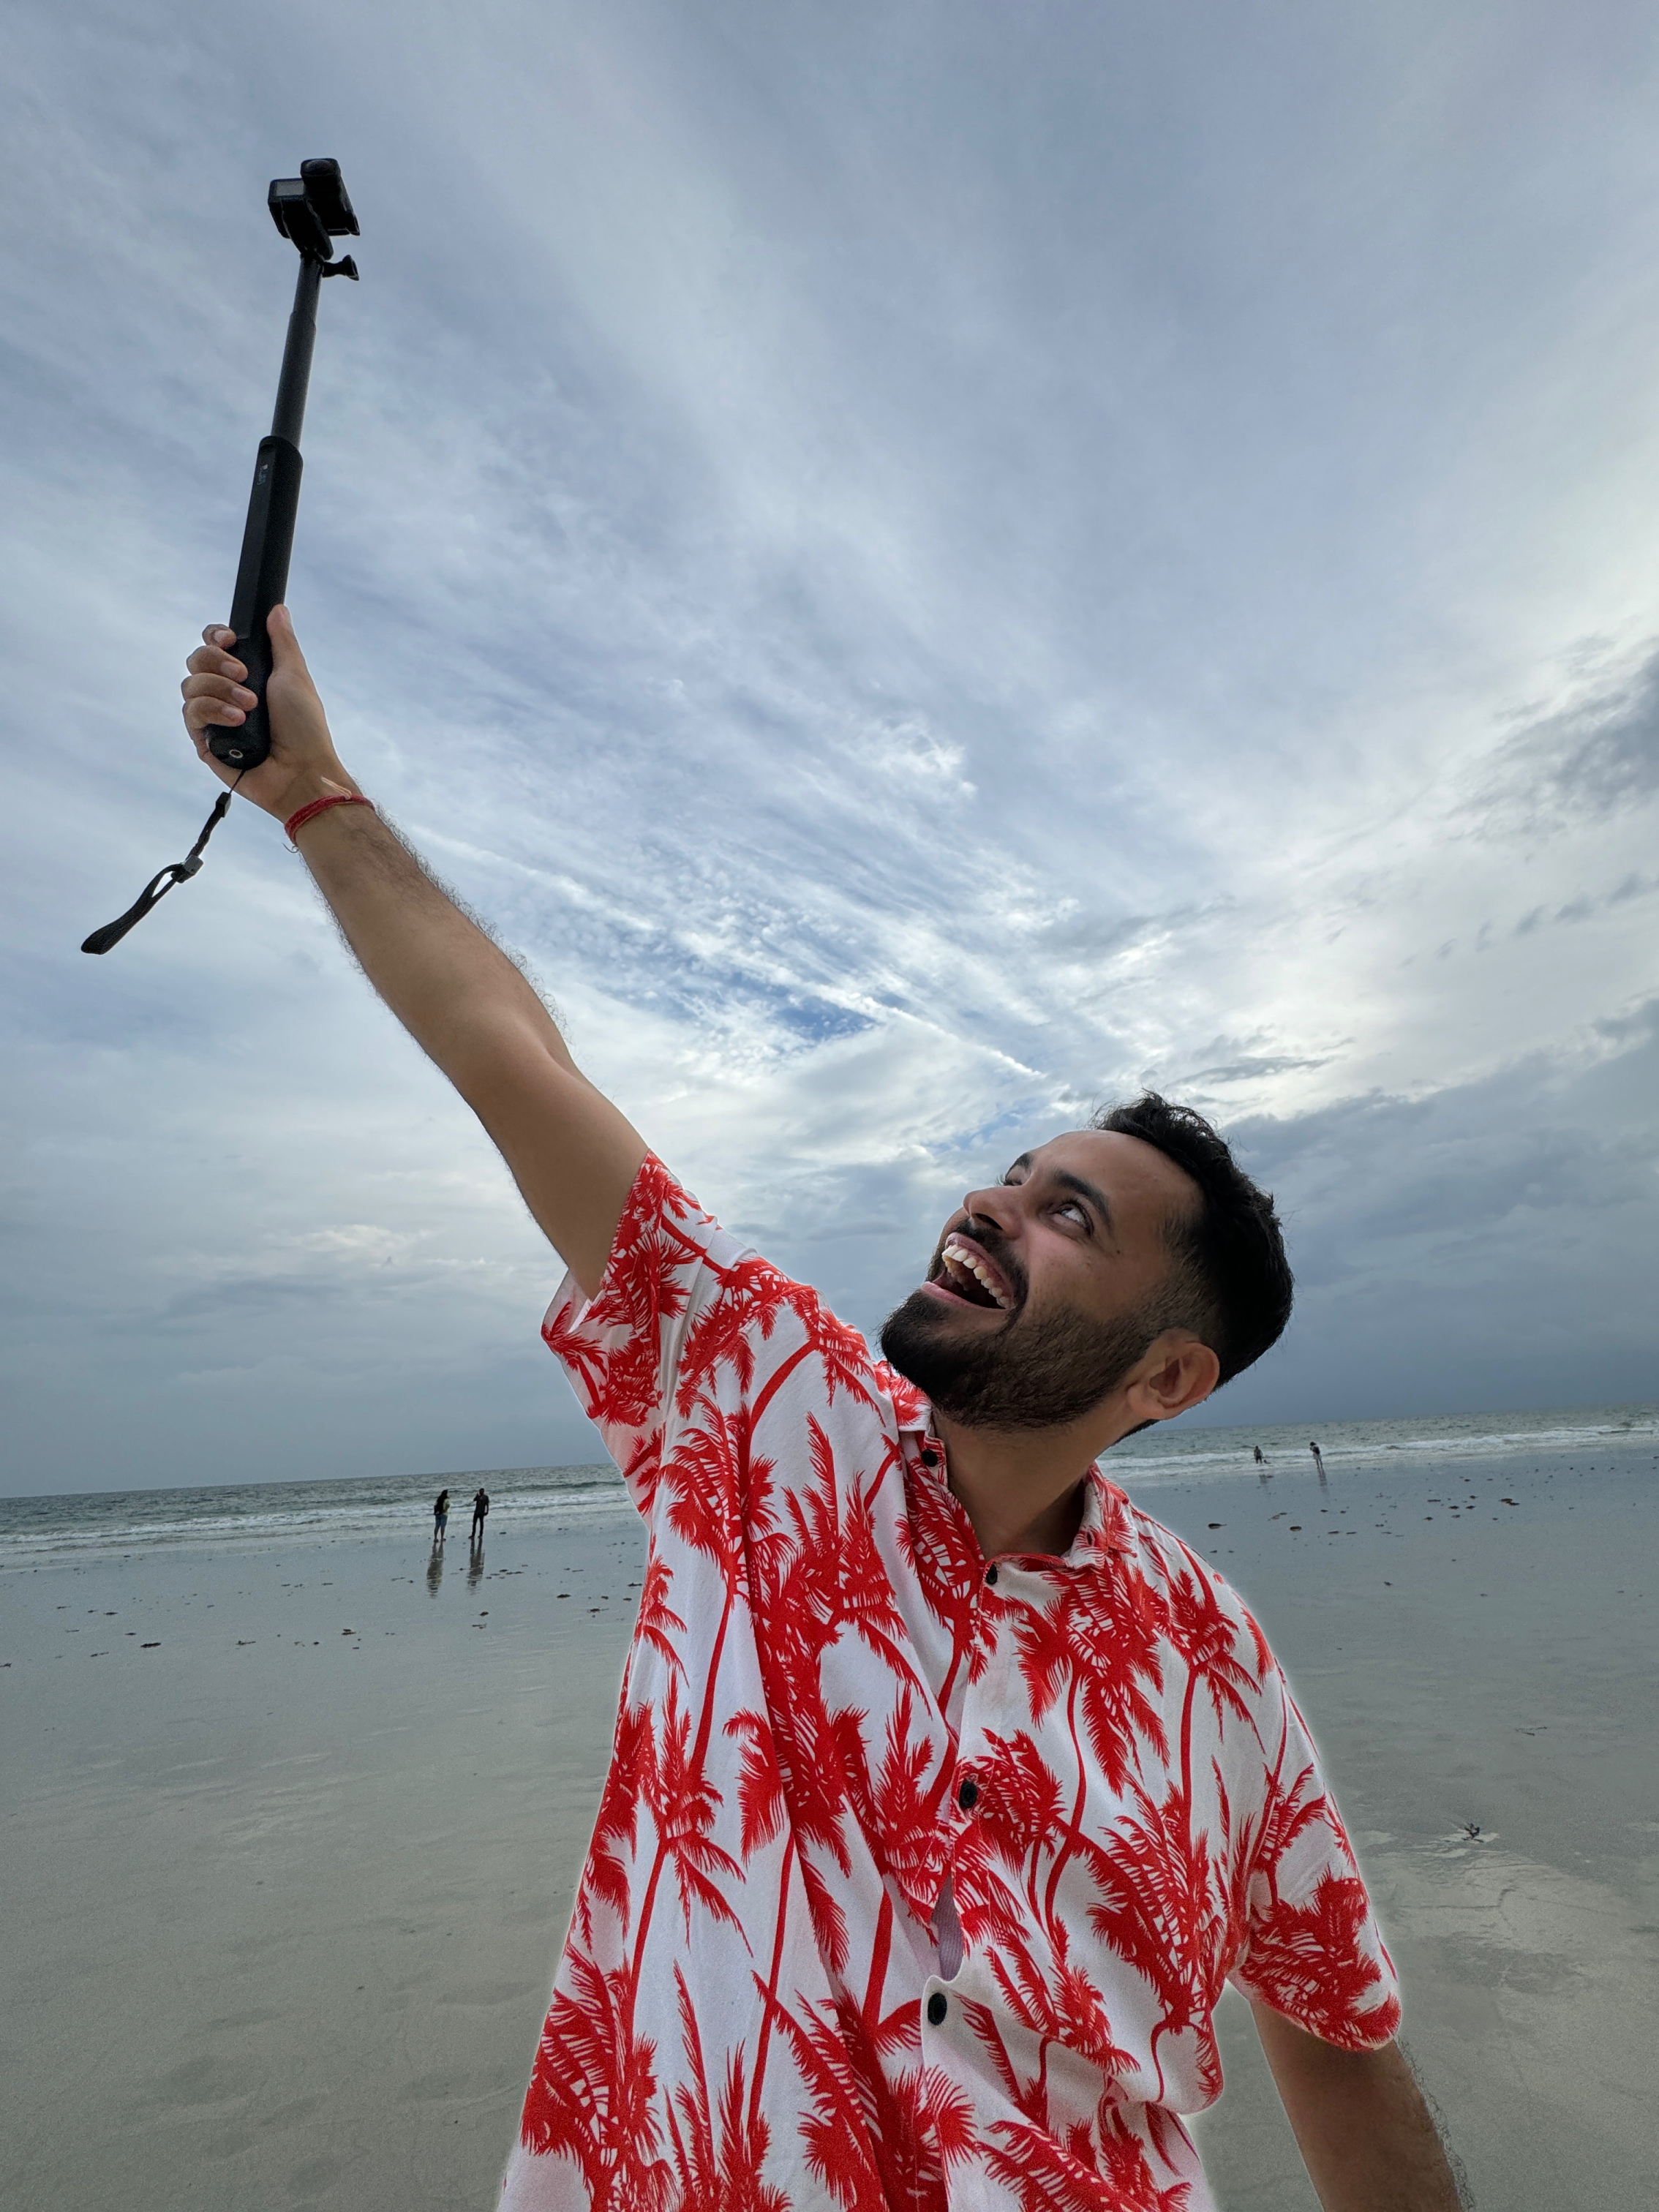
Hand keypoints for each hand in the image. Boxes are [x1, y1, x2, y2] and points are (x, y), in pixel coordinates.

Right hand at [180, 604, 357, 820]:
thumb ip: (282, 641)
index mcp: (245, 675)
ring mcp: (213, 717)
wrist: (302, 770)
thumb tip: (278, 610)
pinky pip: (190, 713)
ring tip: (249, 707)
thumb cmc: (304, 727)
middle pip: (196, 660)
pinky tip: (237, 720)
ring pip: (190, 685)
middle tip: (244, 677)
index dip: (215, 637)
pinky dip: (212, 711)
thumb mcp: (294, 675)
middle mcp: (225, 693)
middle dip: (217, 663)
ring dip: (219, 690)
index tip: (230, 639)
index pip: (214, 645)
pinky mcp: (204, 740)